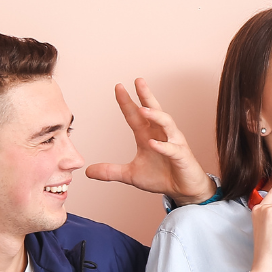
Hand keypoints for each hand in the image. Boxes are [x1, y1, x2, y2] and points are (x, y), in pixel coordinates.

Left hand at [84, 79, 212, 205]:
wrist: (183, 190)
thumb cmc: (161, 177)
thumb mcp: (131, 175)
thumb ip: (110, 171)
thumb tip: (88, 171)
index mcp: (147, 135)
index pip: (135, 115)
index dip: (127, 102)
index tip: (118, 87)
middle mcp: (161, 134)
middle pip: (154, 110)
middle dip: (146, 96)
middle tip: (138, 81)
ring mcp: (173, 143)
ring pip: (166, 124)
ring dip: (155, 116)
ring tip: (143, 110)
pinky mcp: (182, 156)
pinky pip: (172, 149)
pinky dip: (163, 146)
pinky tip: (153, 143)